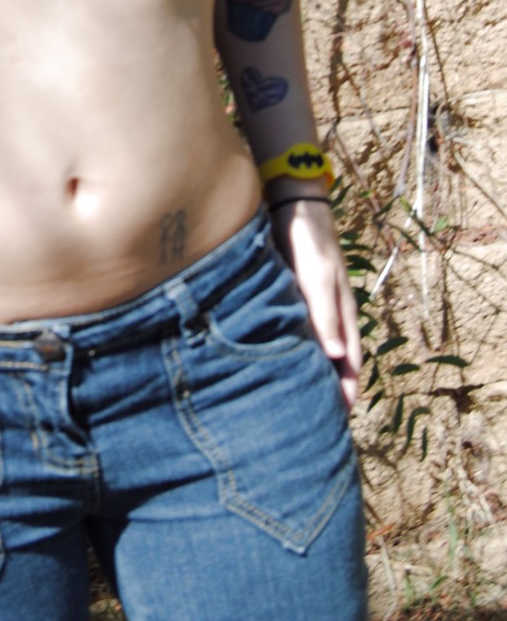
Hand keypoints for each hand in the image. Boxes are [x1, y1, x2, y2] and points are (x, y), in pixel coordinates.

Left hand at [270, 199, 361, 410]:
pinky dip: (289, 348)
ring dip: (307, 370)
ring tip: (291, 398)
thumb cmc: (308, 240)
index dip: (346, 389)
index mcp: (341, 311)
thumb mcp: (318, 277)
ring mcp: (308, 302)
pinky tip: (271, 359)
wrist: (289, 200)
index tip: (339, 419)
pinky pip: (292, 329)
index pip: (349, 361)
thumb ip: (323, 314)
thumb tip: (335, 355)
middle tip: (313, 419)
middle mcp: (327, 311)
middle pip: (331, 358)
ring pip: (310, 346)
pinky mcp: (288, 292)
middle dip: (326, 387)